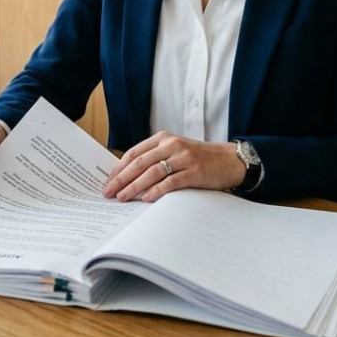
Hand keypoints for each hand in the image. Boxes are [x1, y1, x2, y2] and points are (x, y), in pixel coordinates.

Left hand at [102, 131, 245, 202]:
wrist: (229, 160)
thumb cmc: (199, 158)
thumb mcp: (175, 151)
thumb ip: (155, 158)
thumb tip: (128, 176)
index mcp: (164, 138)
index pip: (134, 153)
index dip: (119, 168)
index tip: (108, 182)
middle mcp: (172, 145)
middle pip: (139, 163)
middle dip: (121, 179)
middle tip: (109, 193)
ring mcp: (184, 158)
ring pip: (152, 173)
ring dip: (134, 186)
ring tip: (123, 198)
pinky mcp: (194, 172)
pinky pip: (171, 182)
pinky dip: (156, 190)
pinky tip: (146, 198)